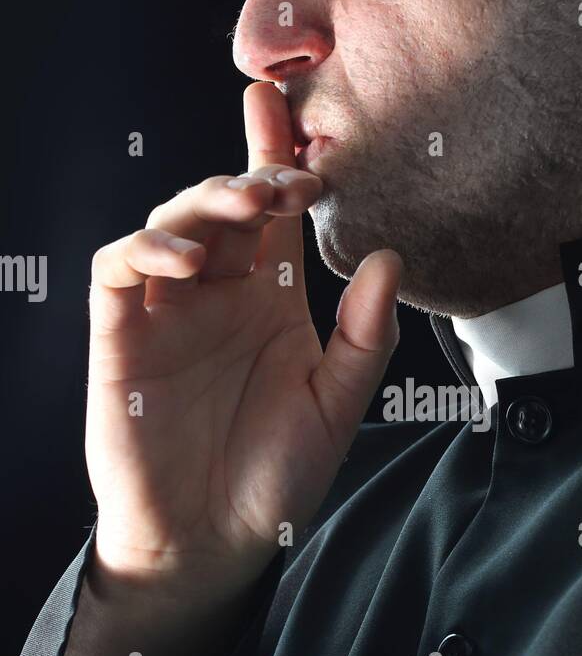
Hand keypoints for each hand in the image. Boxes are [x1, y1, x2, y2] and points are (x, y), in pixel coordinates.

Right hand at [85, 81, 401, 597]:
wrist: (212, 543)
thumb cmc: (275, 478)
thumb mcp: (336, 406)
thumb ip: (365, 337)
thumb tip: (390, 259)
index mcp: (268, 301)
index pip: (271, 215)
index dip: (276, 158)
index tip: (294, 112)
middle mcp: (217, 296)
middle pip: (221, 206)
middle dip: (250, 176)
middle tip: (287, 177)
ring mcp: (166, 313)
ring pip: (171, 225)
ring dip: (205, 203)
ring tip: (246, 207)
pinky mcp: (120, 337)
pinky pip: (119, 270)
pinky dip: (148, 250)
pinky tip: (188, 259)